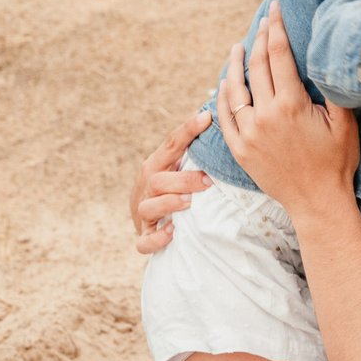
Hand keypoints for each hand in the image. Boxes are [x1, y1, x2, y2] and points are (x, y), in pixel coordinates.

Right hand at [130, 110, 213, 253]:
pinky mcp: (143, 236)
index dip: (187, 131)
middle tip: (208, 182)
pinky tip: (172, 232)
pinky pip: (144, 241)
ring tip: (189, 203)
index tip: (206, 118)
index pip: (170, 145)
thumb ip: (191, 150)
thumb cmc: (167, 187)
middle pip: (157, 180)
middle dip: (183, 180)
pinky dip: (156, 239)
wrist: (144, 220)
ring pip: (148, 208)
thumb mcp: (174, 166)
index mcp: (155, 166)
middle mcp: (145, 188)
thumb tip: (216, 119)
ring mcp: (143, 213)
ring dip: (169, 204)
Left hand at [219, 2, 360, 221]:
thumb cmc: (336, 161)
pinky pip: (224, 115)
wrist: (317, 202)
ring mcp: (248, 133)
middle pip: (256, 65)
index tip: (274, 9)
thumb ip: (332, 88)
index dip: (275, 27)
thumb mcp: (343, 122)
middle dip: (258, 37)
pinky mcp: (239, 149)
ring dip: (235, 63)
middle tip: (262, 20)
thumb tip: (327, 56)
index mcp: (290, 104)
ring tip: (237, 45)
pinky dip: (222, 95)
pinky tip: (225, 82)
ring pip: (234, 88)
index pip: (278, 54)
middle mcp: (264, 115)